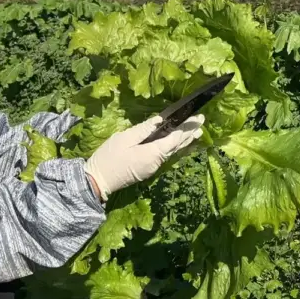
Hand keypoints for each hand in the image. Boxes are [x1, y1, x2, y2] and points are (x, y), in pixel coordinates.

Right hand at [84, 114, 204, 200]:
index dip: (187, 127)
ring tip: (197, 133)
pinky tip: (179, 144)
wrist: (98, 181)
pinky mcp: (148, 169)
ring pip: (173, 151)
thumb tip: (159, 120)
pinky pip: (166, 156)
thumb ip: (143, 129)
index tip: (198, 117)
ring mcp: (153, 167)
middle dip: (190, 133)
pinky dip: (175, 147)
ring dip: (185, 141)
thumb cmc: (109, 157)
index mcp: (153, 153)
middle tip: (202, 122)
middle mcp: (157, 161)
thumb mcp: (124, 138)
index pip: (175, 138)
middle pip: (177, 146)